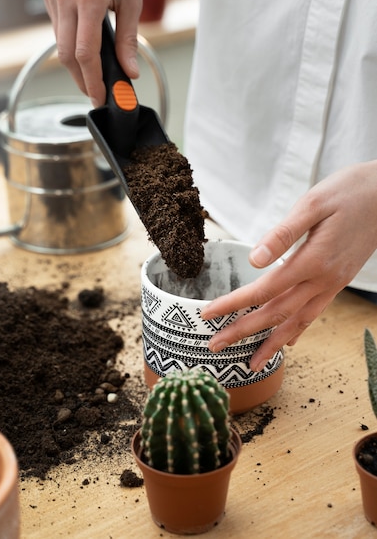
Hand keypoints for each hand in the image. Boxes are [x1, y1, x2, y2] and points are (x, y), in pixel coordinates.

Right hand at [36, 0, 147, 105]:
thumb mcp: (134, 0)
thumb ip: (128, 40)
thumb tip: (129, 72)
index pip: (86, 53)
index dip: (92, 81)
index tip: (98, 97)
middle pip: (67, 52)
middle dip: (81, 78)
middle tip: (94, 92)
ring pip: (59, 39)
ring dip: (74, 58)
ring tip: (92, 68)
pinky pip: (55, 21)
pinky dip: (68, 35)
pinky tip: (82, 36)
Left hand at [201, 161, 376, 370]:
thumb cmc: (348, 193)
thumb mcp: (313, 204)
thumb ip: (282, 234)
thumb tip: (255, 260)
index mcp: (312, 260)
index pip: (264, 290)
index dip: (234, 304)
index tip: (208, 314)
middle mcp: (323, 279)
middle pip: (277, 313)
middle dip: (243, 332)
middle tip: (215, 346)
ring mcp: (333, 283)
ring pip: (298, 322)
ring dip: (272, 343)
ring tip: (251, 363)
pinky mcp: (338, 281)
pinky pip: (315, 313)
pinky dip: (298, 330)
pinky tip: (289, 341)